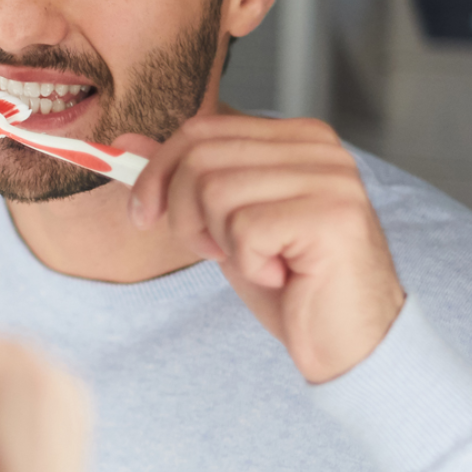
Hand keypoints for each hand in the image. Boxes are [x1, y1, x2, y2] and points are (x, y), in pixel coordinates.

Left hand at [121, 115, 405, 382]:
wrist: (346, 341)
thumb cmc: (288, 282)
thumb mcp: (222, 223)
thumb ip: (182, 178)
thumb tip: (126, 143)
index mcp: (296, 138)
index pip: (200, 130)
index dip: (156, 173)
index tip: (143, 213)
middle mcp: (320, 149)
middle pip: (199, 157)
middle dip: (183, 213)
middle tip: (214, 249)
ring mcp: (331, 180)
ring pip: (216, 192)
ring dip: (219, 241)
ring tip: (259, 261)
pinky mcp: (333, 217)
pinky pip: (245, 228)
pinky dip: (249, 262)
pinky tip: (282, 274)